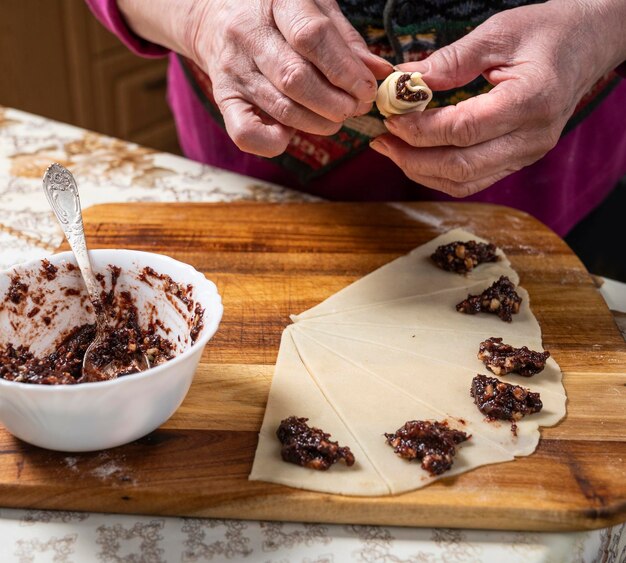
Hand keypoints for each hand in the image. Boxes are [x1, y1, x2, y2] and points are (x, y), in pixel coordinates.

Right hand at [190, 0, 390, 155]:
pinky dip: (272, 143)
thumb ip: (346, 40)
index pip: (312, 37)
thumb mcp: (314, 7)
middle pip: (296, 78)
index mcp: (277, 0)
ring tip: (336, 119)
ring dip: (318, 123)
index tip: (367, 89)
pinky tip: (289, 136)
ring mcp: (233, 69)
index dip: (345, 70)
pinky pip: (244, 132)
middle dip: (335, 102)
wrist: (215, 16)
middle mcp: (249, 34)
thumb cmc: (277, 13)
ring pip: (281, 107)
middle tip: (354, 108)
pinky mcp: (223, 97)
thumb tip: (379, 71)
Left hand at [370, 0, 625, 196]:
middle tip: (382, 140)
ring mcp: (527, 155)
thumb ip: (449, 62)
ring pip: (464, 182)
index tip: (391, 118)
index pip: (463, 130)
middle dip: (413, 158)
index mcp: (531, 100)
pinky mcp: (518, 161)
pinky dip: (439, 175)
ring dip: (421, 171)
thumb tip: (403, 82)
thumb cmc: (546, 32)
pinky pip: (472, 181)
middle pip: (461, 166)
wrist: (587, 45)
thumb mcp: (497, 33)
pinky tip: (416, 157)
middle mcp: (532, 138)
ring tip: (391, 149)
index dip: (421, 130)